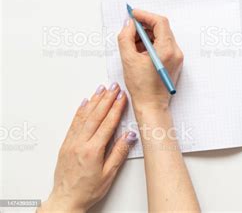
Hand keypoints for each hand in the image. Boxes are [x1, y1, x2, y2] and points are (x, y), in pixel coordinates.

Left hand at [39, 84, 136, 212]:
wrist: (66, 200)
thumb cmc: (87, 190)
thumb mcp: (109, 174)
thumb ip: (119, 152)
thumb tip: (129, 136)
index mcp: (92, 150)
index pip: (107, 124)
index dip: (116, 108)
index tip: (122, 97)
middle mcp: (80, 144)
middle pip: (96, 116)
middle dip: (106, 99)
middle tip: (114, 87)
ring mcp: (71, 142)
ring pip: (84, 116)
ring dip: (94, 101)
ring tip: (102, 89)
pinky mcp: (66, 144)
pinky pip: (74, 123)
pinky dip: (80, 111)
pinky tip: (85, 103)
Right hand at [118, 9, 183, 110]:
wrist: (151, 105)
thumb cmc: (141, 87)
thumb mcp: (128, 59)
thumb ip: (126, 37)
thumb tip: (129, 25)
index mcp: (167, 50)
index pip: (160, 22)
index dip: (145, 16)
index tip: (133, 14)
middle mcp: (176, 52)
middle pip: (162, 29)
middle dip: (144, 26)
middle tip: (129, 28)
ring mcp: (177, 57)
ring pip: (162, 37)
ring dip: (147, 35)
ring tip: (132, 42)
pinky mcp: (174, 62)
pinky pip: (163, 46)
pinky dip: (151, 44)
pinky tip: (139, 50)